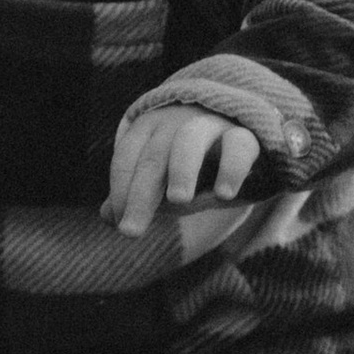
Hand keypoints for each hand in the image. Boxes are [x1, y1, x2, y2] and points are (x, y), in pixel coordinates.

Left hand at [104, 106, 260, 236]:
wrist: (246, 139)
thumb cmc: (195, 163)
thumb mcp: (163, 178)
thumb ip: (137, 194)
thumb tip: (106, 216)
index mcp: (150, 128)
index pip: (126, 157)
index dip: (120, 190)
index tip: (121, 224)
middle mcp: (177, 121)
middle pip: (153, 156)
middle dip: (140, 195)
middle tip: (130, 232)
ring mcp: (212, 124)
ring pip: (190, 140)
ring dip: (181, 169)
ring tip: (178, 201)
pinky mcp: (246, 134)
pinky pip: (238, 145)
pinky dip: (231, 168)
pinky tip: (224, 195)